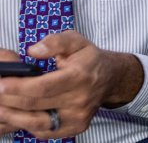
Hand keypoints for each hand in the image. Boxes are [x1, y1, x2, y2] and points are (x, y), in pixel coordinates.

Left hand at [0, 31, 141, 139]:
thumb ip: (55, 42)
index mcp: (79, 76)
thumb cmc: (89, 59)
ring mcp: (78, 116)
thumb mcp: (76, 41)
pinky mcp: (76, 127)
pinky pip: (47, 131)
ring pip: (38, 123)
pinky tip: (18, 116)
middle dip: (9, 101)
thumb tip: (33, 51)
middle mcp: (80, 99)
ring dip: (14, 117)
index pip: (44, 86)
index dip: (19, 87)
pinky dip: (28, 125)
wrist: (111, 78)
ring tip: (0, 108)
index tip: (0, 84)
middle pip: (36, 105)